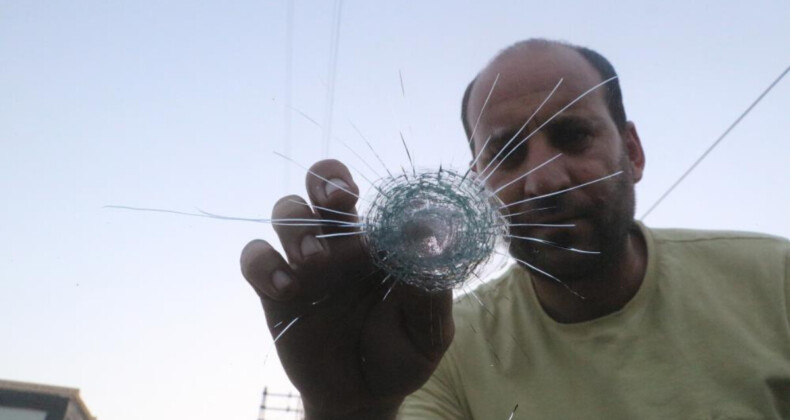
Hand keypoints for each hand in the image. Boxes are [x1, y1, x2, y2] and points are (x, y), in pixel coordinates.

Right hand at [240, 159, 453, 418]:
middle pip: (318, 187)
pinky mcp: (275, 292)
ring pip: (285, 214)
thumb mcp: (428, 329)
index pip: (363, 192)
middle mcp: (341, 244)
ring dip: (296, 227)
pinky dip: (263, 263)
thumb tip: (431, 239)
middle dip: (322, 180)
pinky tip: (287, 288)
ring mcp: (306, 265)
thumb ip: (430, 287)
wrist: (365, 398)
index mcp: (379, 241)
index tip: (353, 193)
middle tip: (335, 200)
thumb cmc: (403, 355)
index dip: (350, 180)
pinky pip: (255, 259)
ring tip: (315, 262)